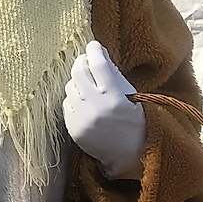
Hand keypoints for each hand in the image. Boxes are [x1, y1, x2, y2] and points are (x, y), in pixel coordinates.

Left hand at [63, 40, 146, 179]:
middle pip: (78, 71)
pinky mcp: (72, 126)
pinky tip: (85, 102)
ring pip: (70, 86)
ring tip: (88, 85)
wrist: (129, 156)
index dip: (94, 50)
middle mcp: (95, 105)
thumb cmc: (135, 124)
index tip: (94, 45)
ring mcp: (81, 117)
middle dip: (81, 62)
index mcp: (114, 97)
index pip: (98, 64)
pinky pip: (67, 103)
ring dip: (78, 81)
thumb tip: (100, 56)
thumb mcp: (133, 98)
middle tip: (86, 60)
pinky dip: (74, 99)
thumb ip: (116, 77)